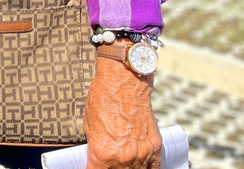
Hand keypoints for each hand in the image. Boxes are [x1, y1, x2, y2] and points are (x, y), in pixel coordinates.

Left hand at [85, 48, 161, 168]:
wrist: (124, 83)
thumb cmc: (102, 100)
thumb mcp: (88, 126)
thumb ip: (94, 147)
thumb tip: (96, 159)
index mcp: (103, 153)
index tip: (91, 167)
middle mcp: (124, 158)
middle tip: (106, 163)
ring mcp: (141, 154)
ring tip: (121, 164)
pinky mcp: (154, 147)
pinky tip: (140, 168)